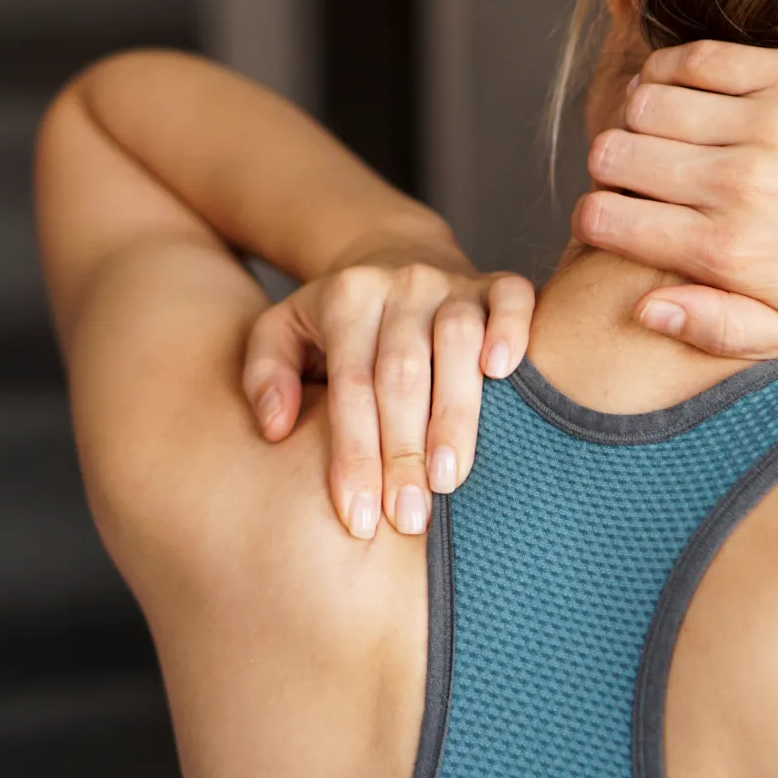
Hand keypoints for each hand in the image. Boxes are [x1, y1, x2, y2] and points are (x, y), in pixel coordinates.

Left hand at [243, 260, 534, 539]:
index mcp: (345, 298)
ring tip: (450, 479)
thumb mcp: (282, 331)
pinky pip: (513, 298)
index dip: (355, 455)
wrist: (394, 257)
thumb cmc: (336, 321)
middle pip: (402, 372)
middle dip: (403, 452)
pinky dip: (513, 330)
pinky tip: (505, 373)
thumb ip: (265, 374)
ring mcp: (451, 282)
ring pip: (457, 341)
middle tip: (408, 518)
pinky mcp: (495, 282)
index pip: (350, 386)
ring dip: (455, 414)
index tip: (359, 520)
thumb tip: (275, 427)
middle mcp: (400, 285)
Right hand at [577, 40, 777, 357]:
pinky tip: (678, 87)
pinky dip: (669, 70)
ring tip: (659, 131)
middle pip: (613, 156)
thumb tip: (644, 310)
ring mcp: (764, 126)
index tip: (614, 217)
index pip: (607, 221)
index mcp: (730, 256)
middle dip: (610, 167)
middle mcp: (737, 188)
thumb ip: (721, 329)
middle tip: (634, 173)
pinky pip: (694, 59)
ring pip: (644, 103)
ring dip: (638, 117)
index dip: (596, 218)